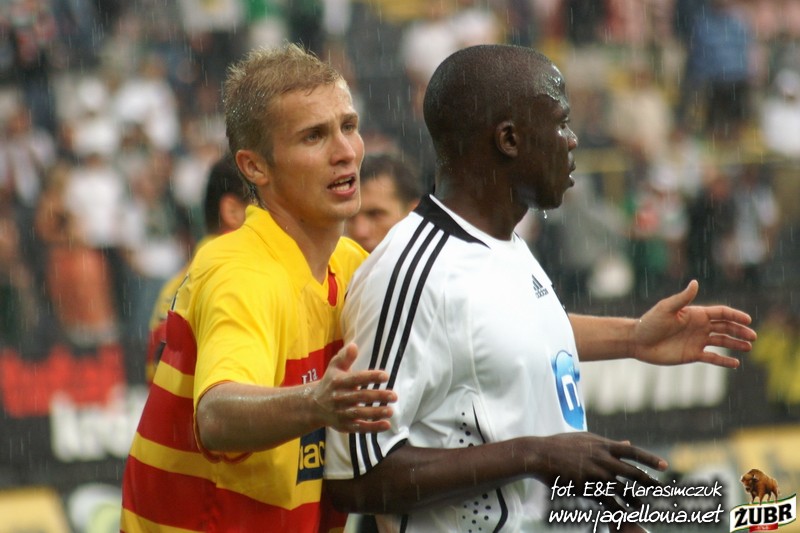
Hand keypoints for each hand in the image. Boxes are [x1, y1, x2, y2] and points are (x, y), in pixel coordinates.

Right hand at [313, 343, 395, 432]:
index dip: (371, 377)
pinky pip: (359, 428)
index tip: (386, 376)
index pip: (356, 378)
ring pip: (360, 414)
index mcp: (338, 382)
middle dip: (378, 396)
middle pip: (360, 397)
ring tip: (391, 410)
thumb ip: (345, 357)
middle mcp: (339, 398)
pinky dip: (373, 427)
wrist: (313, 406)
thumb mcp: (334, 367)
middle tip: (394, 395)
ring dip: (376, 413)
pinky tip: (386, 425)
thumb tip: (354, 346)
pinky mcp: (344, 426)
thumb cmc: (330, 382)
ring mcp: (341, 413)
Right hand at [532, 432, 666, 511]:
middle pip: (633, 473)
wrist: (540, 454)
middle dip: (650, 483)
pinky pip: (606, 501)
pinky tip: (624, 517)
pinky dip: (617, 510)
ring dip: (635, 500)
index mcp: (603, 445)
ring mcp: (595, 474)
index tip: (665, 466)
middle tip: (663, 492)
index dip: (649, 459)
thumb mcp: (586, 439)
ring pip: (622, 490)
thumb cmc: (560, 444)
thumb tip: (628, 443)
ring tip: (645, 509)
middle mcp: (602, 459)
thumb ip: (608, 443)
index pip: (632, 451)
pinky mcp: (586, 487)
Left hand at [633, 280, 755, 367]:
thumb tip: (695, 282)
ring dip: (736, 344)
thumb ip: (682, 298)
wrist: (638, 341)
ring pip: (722, 342)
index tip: (748, 320)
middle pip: (725, 327)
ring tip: (748, 347)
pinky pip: (712, 358)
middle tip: (753, 336)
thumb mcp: (666, 308)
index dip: (735, 316)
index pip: (721, 313)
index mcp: (696, 314)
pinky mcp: (692, 354)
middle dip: (740, 331)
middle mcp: (699, 327)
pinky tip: (735, 364)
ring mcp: (697, 341)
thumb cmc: (650, 322)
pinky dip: (724, 361)